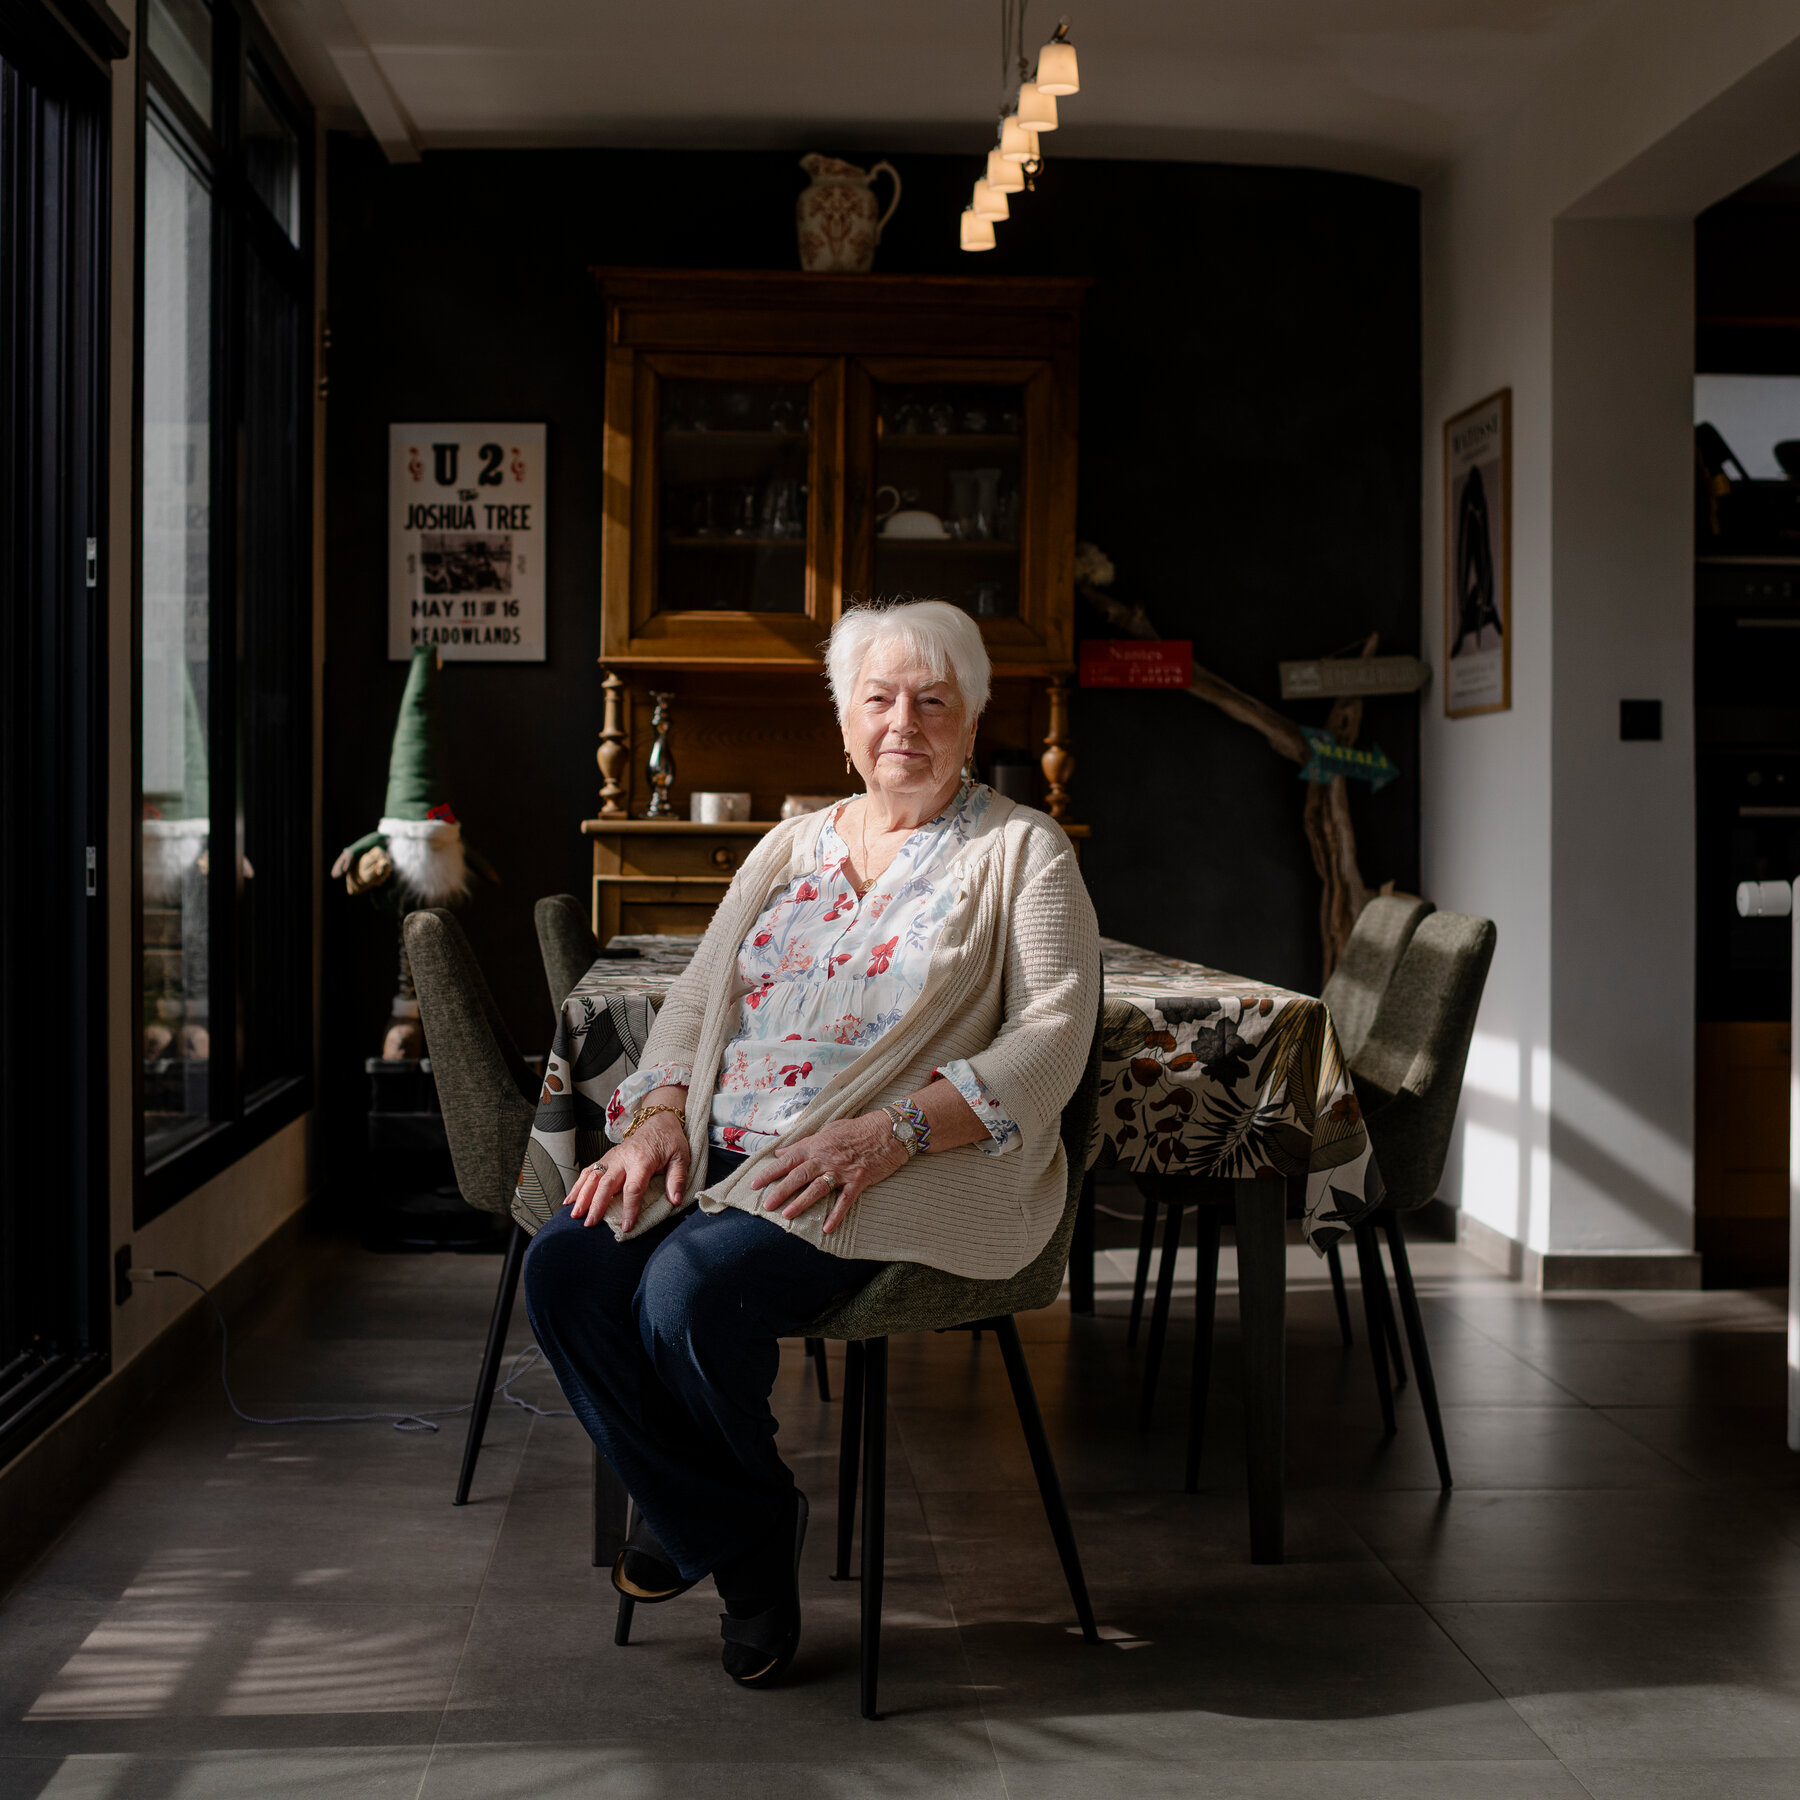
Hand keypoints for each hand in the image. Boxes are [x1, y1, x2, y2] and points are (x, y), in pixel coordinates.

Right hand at [566, 1106, 689, 1232]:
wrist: (658, 1120)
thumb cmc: (670, 1140)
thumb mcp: (681, 1157)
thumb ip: (677, 1179)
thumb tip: (676, 1200)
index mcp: (643, 1160)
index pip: (633, 1188)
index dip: (629, 1208)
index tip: (626, 1226)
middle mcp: (623, 1158)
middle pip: (606, 1184)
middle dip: (597, 1205)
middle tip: (590, 1224)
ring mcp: (612, 1157)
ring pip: (593, 1177)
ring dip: (582, 1196)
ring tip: (574, 1215)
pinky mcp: (607, 1158)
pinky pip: (589, 1171)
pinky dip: (578, 1185)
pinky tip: (570, 1200)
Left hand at [751, 1112, 908, 1236]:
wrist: (888, 1130)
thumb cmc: (858, 1129)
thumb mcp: (828, 1130)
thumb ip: (804, 1143)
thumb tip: (781, 1153)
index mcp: (816, 1145)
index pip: (788, 1159)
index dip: (770, 1172)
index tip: (755, 1183)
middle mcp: (826, 1157)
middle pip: (798, 1175)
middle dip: (780, 1191)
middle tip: (766, 1205)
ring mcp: (842, 1170)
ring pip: (817, 1188)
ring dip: (801, 1202)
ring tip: (787, 1215)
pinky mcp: (859, 1180)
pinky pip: (845, 1200)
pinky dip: (837, 1214)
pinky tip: (828, 1228)